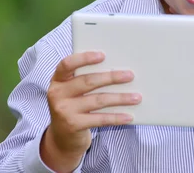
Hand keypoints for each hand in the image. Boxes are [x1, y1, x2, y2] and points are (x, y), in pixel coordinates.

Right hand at [41, 52, 141, 171]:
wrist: (61, 137)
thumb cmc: (73, 106)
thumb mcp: (72, 90)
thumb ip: (85, 79)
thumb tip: (116, 69)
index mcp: (58, 80)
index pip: (67, 64)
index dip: (84, 58)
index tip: (103, 55)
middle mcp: (57, 94)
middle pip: (88, 81)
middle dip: (111, 78)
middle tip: (130, 75)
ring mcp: (64, 110)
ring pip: (98, 100)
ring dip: (120, 98)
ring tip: (136, 97)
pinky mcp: (73, 126)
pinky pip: (100, 119)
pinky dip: (116, 117)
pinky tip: (128, 116)